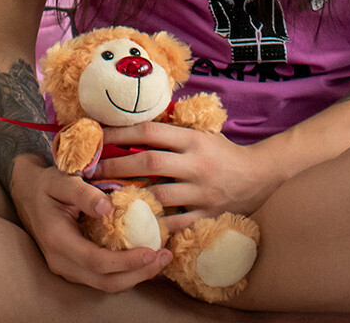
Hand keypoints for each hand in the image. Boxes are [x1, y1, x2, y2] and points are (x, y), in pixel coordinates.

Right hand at [8, 156, 170, 291]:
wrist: (27, 191)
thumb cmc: (46, 183)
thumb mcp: (61, 179)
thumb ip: (83, 193)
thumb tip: (108, 208)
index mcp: (57, 241)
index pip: (96, 262)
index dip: (126, 261)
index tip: (152, 251)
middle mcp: (60, 261)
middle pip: (104, 281)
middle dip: (138, 273)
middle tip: (165, 256)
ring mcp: (66, 268)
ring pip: (105, 284)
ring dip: (135, 276)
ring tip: (161, 258)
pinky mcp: (74, 267)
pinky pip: (103, 278)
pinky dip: (126, 272)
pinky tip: (144, 257)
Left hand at [96, 120, 282, 235]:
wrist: (260, 175)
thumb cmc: (222, 152)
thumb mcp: (201, 133)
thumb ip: (172, 131)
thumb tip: (132, 123)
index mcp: (193, 140)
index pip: (150, 132)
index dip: (120, 133)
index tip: (96, 136)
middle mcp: (196, 164)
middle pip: (148, 163)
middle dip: (115, 166)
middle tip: (90, 170)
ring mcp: (202, 193)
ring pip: (158, 196)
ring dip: (128, 198)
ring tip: (103, 198)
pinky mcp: (207, 216)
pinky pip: (175, 223)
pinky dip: (154, 225)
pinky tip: (132, 225)